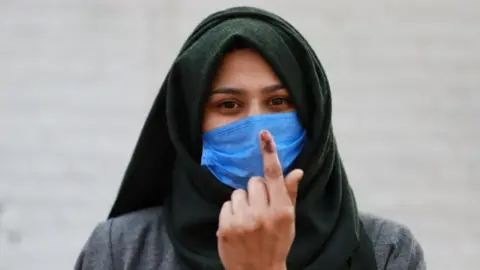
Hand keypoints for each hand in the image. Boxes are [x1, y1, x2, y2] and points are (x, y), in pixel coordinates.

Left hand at [217, 130, 303, 269]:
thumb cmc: (276, 243)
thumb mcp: (289, 221)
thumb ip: (290, 194)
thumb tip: (296, 171)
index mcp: (281, 211)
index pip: (274, 176)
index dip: (269, 153)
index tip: (264, 134)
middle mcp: (262, 214)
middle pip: (254, 182)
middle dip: (256, 191)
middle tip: (259, 207)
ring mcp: (243, 221)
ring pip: (238, 193)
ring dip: (242, 202)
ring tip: (248, 218)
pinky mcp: (226, 227)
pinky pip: (226, 204)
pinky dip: (231, 212)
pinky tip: (238, 225)